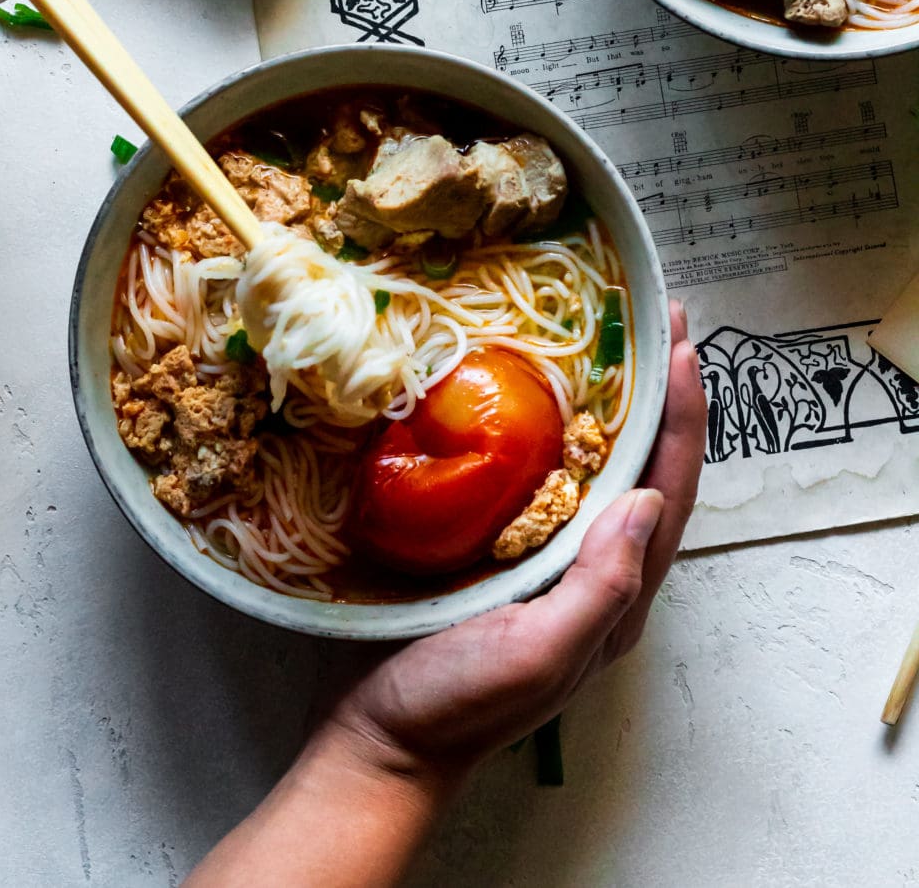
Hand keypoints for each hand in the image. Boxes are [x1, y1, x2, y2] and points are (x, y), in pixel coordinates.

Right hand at [186, 305, 705, 887]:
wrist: (382, 741)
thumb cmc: (456, 705)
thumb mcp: (538, 653)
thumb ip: (601, 588)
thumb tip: (647, 502)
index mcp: (615, 597)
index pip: (667, 489)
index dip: (681, 415)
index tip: (676, 344)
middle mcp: (595, 573)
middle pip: (647, 470)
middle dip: (660, 396)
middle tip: (656, 323)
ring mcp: (551, 563)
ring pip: (603, 470)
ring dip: (617, 406)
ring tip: (613, 346)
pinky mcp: (506, 553)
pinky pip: (549, 481)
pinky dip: (558, 431)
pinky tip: (538, 398)